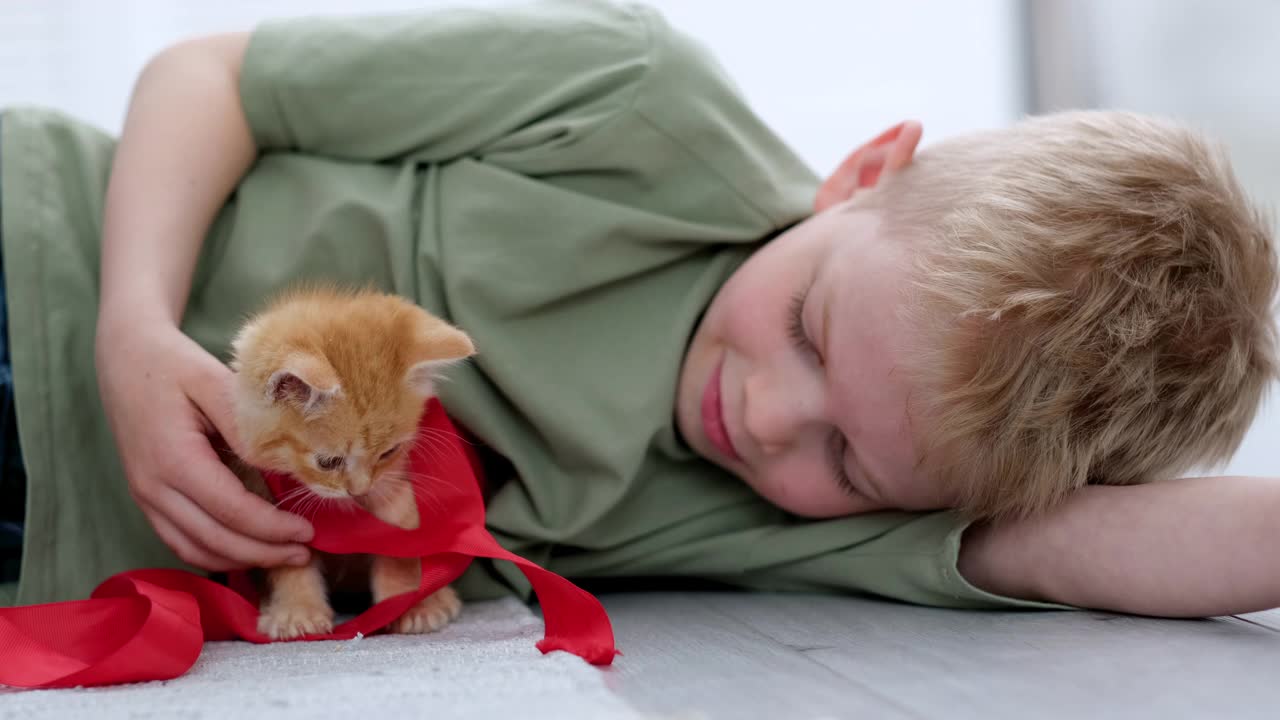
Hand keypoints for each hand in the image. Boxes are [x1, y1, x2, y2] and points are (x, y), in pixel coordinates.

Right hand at [95, 316, 312, 571]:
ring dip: (241, 560)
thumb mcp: (214, 380)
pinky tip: (250, 549)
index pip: (231, 510)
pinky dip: (216, 553)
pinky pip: (181, 541)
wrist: (126, 357)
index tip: (308, 531)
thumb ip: (247, 425)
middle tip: (306, 554)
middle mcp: (153, 487)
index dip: (272, 529)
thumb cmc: (174, 364)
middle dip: (264, 553)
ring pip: (195, 549)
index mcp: (173, 458)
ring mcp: (145, 497)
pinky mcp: (147, 499)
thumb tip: (284, 466)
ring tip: (284, 556)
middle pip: (214, 540)